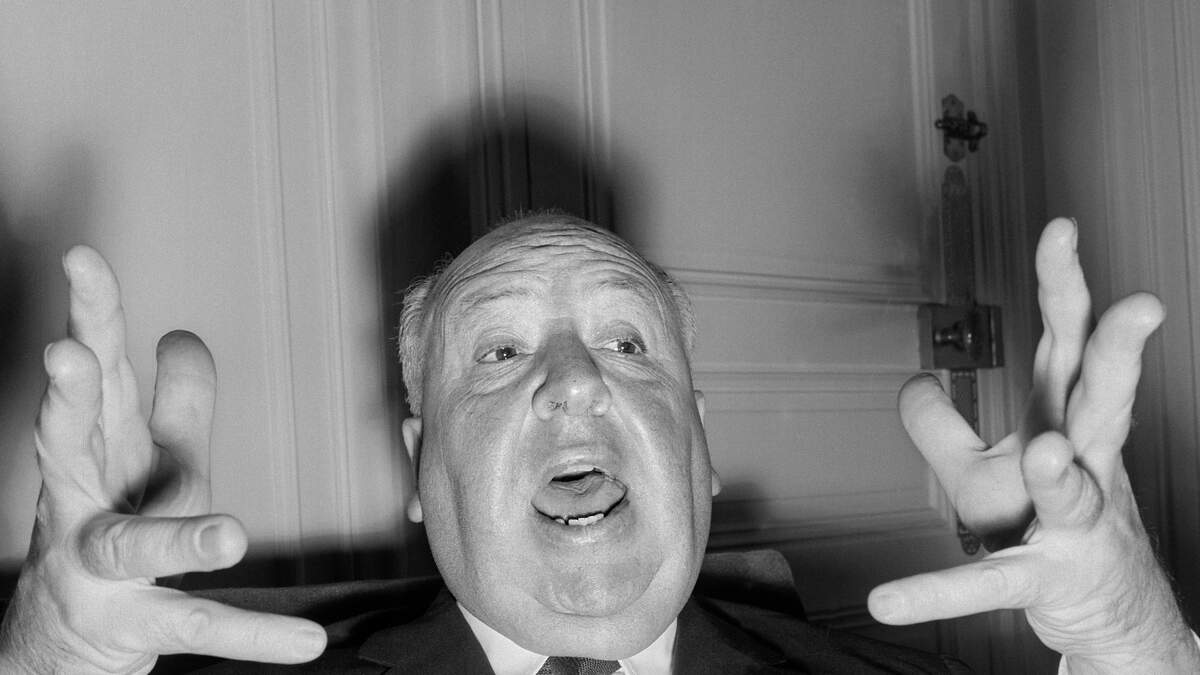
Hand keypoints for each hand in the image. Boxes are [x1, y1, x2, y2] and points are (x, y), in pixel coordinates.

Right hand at [0, 247, 325, 672]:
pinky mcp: (133, 626)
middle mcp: (82, 503)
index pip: (95, 376)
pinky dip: (253, 635)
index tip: (82, 259)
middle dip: (69, 398)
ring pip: (132, 545)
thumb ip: (172, 404)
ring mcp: (99, 569)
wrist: (62, 642)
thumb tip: (180, 334)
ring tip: (231, 537)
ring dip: (178, 538)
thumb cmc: (114, 529)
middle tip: (67, 354)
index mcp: (98, 452)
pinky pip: (197, 627)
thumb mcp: (150, 464)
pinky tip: (308, 644)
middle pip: (71, 443)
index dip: (88, 317)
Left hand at [868, 219, 1198, 671]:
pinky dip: (938, 591)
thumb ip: (941, 426)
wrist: (1100, 613)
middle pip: (1102, 400)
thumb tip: (913, 381)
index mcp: (1063, 422)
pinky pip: (989, 581)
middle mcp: (1083, 465)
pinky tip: (890, 600)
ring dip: (1061, 473)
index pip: (1068, 344)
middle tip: (1137, 307)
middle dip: (1115, 354)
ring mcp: (1075, 525)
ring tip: (1050, 454)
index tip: (1062, 230)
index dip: (1064, 288)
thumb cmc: (1040, 525)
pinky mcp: (1044, 579)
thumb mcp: (978, 473)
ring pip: (1075, 491)